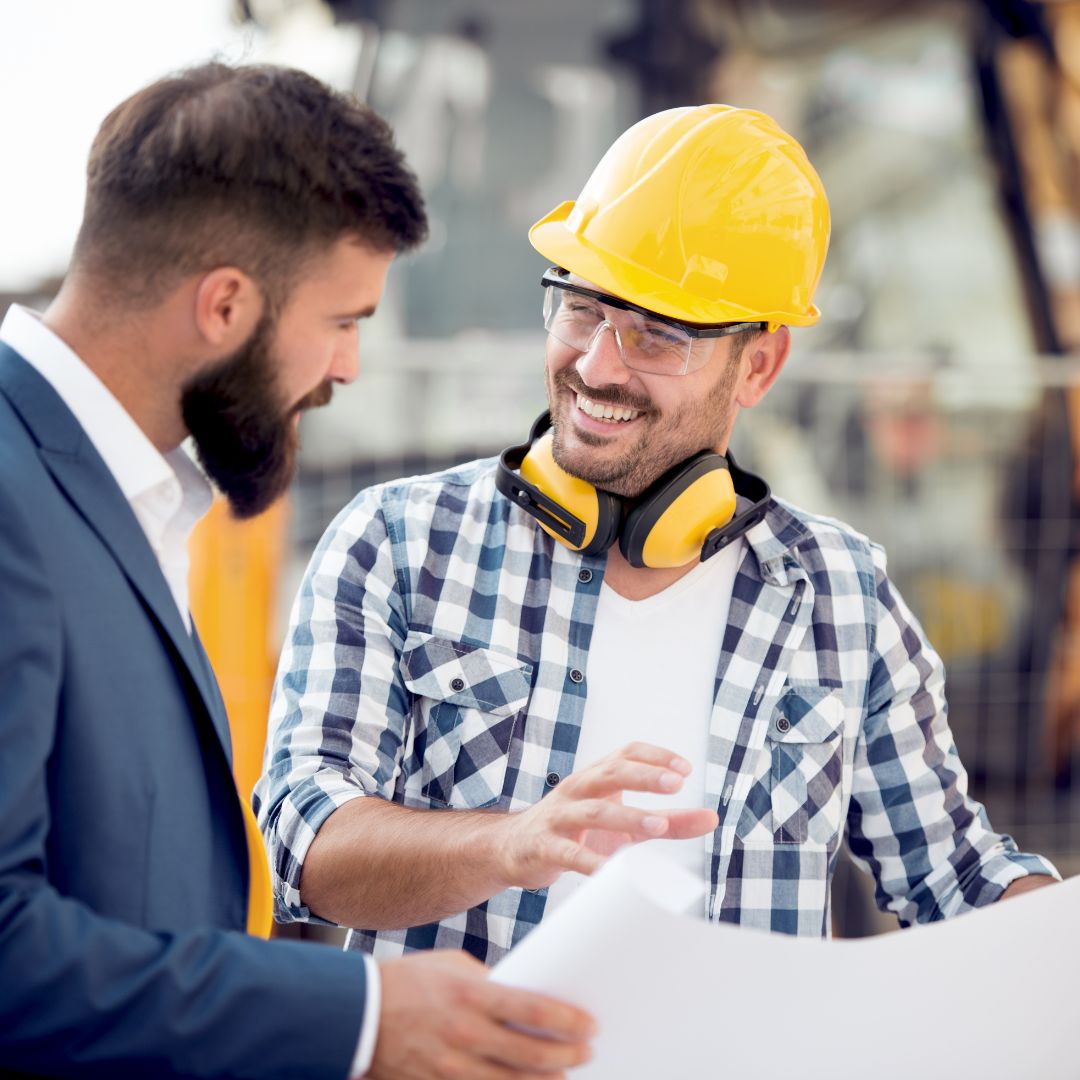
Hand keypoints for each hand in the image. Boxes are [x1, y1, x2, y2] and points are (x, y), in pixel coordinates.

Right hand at [367, 951, 594, 1079]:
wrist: (358, 1014)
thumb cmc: (406, 982)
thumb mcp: (451, 966)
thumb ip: (487, 980)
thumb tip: (519, 992)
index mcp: (470, 996)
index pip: (533, 1010)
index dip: (567, 1021)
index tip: (589, 1024)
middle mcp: (465, 1034)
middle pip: (531, 1053)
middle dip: (567, 1055)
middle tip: (587, 1050)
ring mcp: (452, 1067)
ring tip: (565, 1072)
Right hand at [498, 741, 719, 890]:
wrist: (512, 848)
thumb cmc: (577, 832)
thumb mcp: (625, 824)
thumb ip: (668, 821)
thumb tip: (712, 818)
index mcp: (596, 776)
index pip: (626, 753)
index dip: (655, 756)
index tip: (684, 770)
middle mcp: (577, 788)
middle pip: (611, 772)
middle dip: (644, 776)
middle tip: (675, 784)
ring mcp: (559, 816)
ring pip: (594, 810)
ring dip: (626, 816)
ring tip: (657, 824)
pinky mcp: (545, 846)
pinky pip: (570, 853)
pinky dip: (592, 861)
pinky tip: (613, 870)